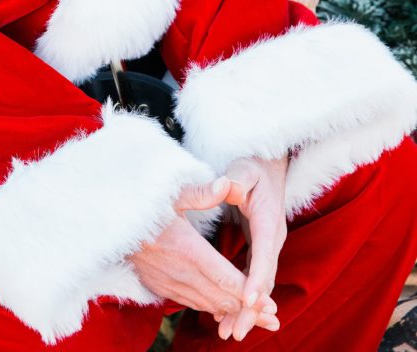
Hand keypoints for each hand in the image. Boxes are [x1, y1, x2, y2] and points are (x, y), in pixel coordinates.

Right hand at [129, 177, 278, 327]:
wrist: (112, 222)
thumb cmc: (146, 203)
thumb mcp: (173, 193)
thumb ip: (202, 192)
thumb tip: (227, 184)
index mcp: (186, 248)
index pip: (225, 279)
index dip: (250, 293)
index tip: (270, 302)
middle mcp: (179, 271)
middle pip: (221, 299)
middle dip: (248, 309)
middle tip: (273, 316)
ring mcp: (169, 282)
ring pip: (207, 305)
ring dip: (232, 312)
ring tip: (257, 319)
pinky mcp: (161, 287)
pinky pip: (192, 303)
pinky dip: (212, 307)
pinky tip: (225, 308)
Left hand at [216, 155, 288, 341]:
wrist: (267, 167)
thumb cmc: (252, 167)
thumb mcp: (243, 168)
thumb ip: (235, 179)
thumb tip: (225, 186)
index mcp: (269, 220)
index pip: (265, 253)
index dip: (258, 277)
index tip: (249, 300)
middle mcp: (272, 238)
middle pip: (264, 279)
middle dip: (251, 308)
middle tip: (234, 332)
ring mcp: (268, 246)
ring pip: (260, 284)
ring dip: (247, 310)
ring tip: (228, 332)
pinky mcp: (261, 250)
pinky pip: (254, 278)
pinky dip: (244, 297)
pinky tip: (230, 314)